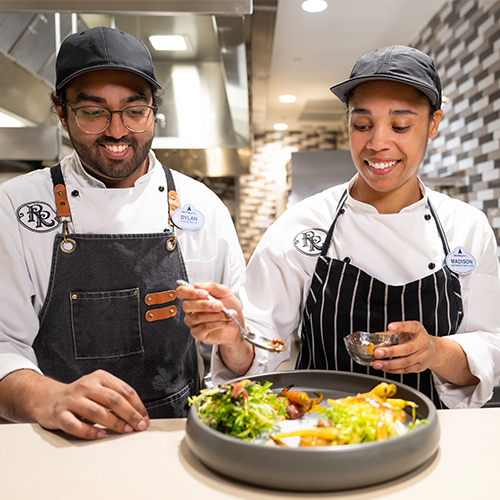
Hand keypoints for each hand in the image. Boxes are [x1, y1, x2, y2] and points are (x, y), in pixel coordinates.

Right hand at [30, 370, 148, 439]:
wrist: (48, 398)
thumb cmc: (80, 396)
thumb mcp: (99, 389)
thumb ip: (116, 397)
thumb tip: (138, 414)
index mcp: (100, 377)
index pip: (124, 390)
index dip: (137, 405)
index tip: (145, 417)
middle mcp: (87, 386)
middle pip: (114, 400)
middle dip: (130, 414)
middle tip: (139, 426)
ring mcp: (72, 399)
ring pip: (97, 412)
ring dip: (115, 423)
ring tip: (125, 430)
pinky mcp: (60, 414)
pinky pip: (76, 425)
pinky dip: (90, 432)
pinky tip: (101, 435)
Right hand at [176, 281, 244, 345]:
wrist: (238, 322)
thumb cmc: (229, 306)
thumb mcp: (224, 292)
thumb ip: (212, 286)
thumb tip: (198, 285)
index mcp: (195, 296)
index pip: (182, 292)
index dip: (190, 292)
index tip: (205, 294)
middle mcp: (191, 309)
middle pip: (186, 305)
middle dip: (204, 304)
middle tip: (219, 305)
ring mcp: (193, 322)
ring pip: (196, 317)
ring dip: (214, 315)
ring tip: (227, 313)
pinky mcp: (198, 333)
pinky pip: (202, 328)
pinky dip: (215, 324)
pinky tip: (224, 322)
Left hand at [371, 321, 435, 373]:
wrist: (432, 350)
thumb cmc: (415, 338)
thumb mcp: (405, 331)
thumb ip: (390, 334)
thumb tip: (375, 337)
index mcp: (418, 330)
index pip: (411, 327)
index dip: (401, 326)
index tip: (390, 326)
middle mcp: (423, 342)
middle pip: (407, 348)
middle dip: (391, 351)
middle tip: (377, 352)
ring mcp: (423, 356)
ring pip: (406, 362)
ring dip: (389, 364)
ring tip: (377, 363)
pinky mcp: (420, 367)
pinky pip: (406, 370)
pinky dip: (394, 369)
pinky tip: (384, 367)